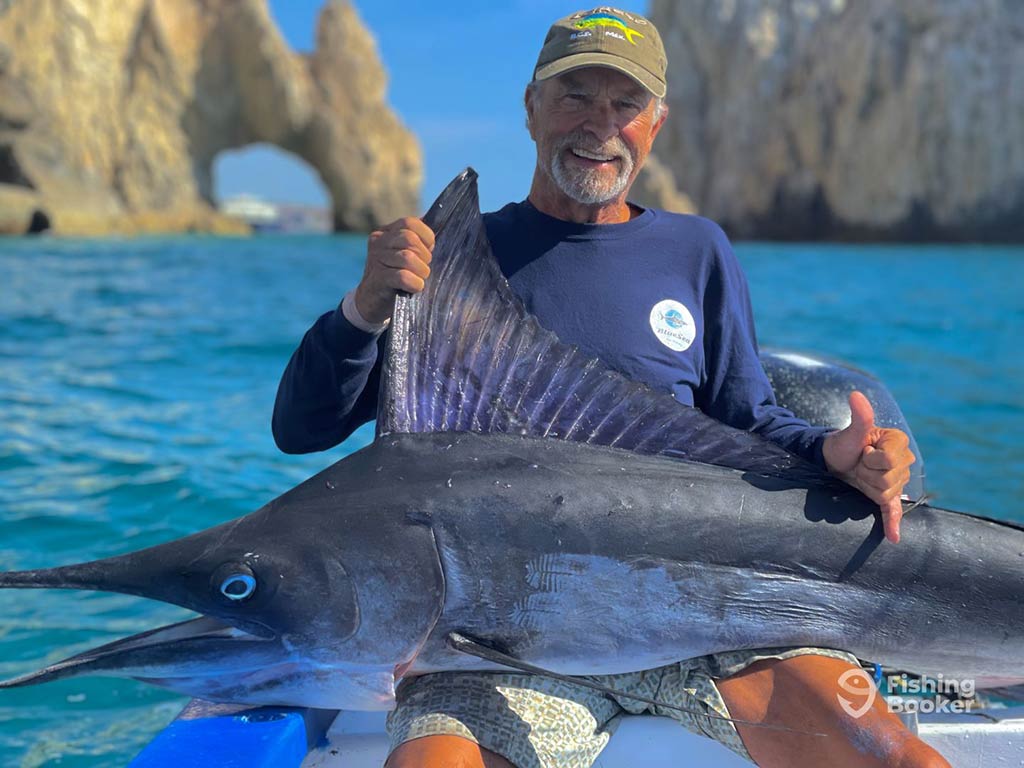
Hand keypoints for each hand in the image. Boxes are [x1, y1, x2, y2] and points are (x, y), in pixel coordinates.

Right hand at [353, 217, 435, 323]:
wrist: (372, 302)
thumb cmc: (396, 276)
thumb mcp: (404, 254)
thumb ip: (417, 240)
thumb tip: (439, 223)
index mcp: (385, 232)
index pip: (409, 223)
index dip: (426, 236)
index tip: (429, 250)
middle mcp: (378, 242)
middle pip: (410, 239)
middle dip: (424, 255)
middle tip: (424, 269)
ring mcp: (375, 259)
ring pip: (407, 257)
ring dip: (421, 271)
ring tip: (420, 279)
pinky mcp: (378, 278)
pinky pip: (403, 276)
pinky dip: (415, 283)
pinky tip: (414, 287)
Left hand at [822, 391, 913, 543]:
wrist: (832, 458)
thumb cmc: (843, 442)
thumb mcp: (851, 431)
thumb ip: (860, 416)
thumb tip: (856, 395)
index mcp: (898, 442)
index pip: (890, 461)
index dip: (872, 459)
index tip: (863, 451)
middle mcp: (903, 461)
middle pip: (889, 478)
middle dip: (867, 472)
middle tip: (859, 463)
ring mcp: (896, 480)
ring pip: (886, 492)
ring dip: (867, 485)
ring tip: (860, 474)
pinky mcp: (887, 496)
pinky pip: (893, 511)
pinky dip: (892, 524)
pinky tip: (894, 537)